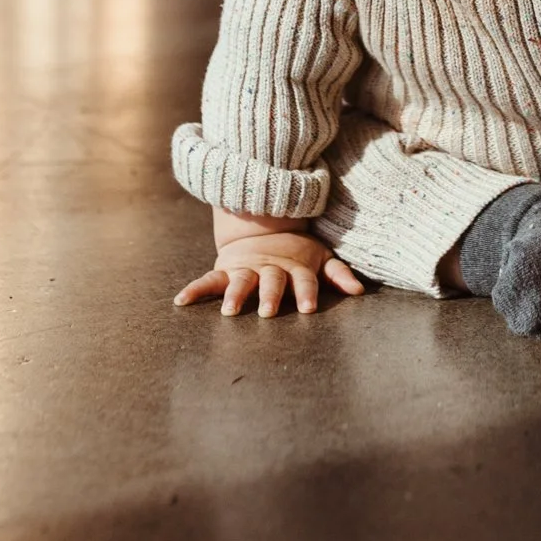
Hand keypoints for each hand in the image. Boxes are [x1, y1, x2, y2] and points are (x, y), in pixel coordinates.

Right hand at [174, 210, 365, 316]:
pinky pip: (208, 280)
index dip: (307, 293)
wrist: (264, 228)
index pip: (304, 282)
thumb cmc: (298, 253)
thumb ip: (338, 274)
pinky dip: (195, 289)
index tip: (308, 309)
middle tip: (268, 312)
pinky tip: (181, 301)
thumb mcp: (321, 258)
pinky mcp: (226, 268)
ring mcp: (247, 268)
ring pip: (241, 281)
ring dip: (234, 294)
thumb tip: (360, 291)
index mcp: (295, 268)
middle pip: (272, 282)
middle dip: (270, 296)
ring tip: (230, 311)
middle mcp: (271, 268)